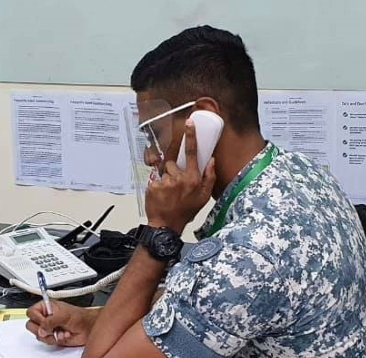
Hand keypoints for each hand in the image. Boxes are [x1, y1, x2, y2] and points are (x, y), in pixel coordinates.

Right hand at [26, 300, 95, 346]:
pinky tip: (63, 336)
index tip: (45, 321)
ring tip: (61, 331)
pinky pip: (45, 341)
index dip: (37, 318)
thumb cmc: (80, 317)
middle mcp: (45, 317)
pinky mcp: (51, 337)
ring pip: (38, 334)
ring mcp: (48, 328)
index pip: (31, 312)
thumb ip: (51, 321)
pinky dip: (54, 340)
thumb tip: (42, 328)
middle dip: (42, 329)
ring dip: (50, 335)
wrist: (88, 328)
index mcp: (46, 307)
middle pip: (31, 325)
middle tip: (51, 328)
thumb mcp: (64, 316)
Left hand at [145, 119, 216, 233]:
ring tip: (168, 193)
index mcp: (193, 179)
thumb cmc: (185, 211)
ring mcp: (165, 182)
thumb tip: (211, 161)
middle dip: (174, 171)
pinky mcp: (153, 186)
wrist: (167, 225)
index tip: (189, 123)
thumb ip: (209, 177)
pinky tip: (161, 196)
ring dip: (166, 179)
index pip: (191, 152)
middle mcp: (179, 178)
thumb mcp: (204, 197)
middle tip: (175, 186)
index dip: (191, 136)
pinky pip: (155, 180)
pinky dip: (157, 186)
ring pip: (164, 172)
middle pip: (173, 163)